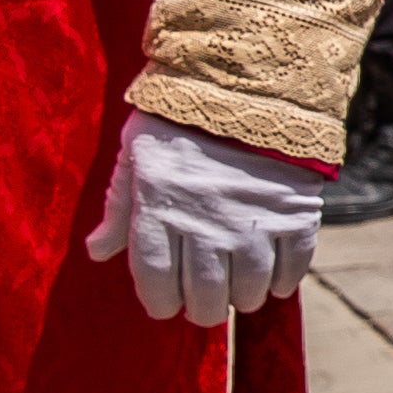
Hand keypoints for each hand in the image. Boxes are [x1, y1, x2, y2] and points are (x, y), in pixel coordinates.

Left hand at [84, 108, 323, 323]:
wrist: (246, 83)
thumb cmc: (177, 119)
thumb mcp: (136, 158)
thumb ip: (120, 209)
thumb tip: (98, 252)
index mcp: (160, 210)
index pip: (155, 281)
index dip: (159, 302)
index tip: (165, 305)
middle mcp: (205, 224)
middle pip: (205, 294)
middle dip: (202, 309)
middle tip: (204, 306)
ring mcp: (253, 221)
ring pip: (250, 286)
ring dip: (244, 298)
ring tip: (240, 294)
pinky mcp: (294, 212)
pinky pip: (294, 264)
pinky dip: (285, 281)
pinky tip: (275, 283)